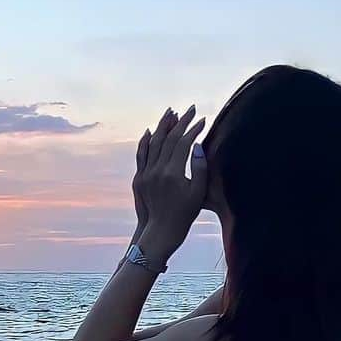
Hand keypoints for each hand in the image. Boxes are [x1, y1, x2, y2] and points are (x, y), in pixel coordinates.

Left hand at [133, 105, 206, 259]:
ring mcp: (145, 174)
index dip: (193, 130)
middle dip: (180, 122)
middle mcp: (156, 171)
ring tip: (171, 113)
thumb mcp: (198, 192)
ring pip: (152, 143)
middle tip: (189, 109)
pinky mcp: (138, 178)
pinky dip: (145, 141)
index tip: (202, 119)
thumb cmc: (185, 213)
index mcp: (172, 174)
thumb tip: (198, 145)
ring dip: (162, 126)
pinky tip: (149, 130)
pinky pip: (141, 154)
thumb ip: (200, 168)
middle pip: (168, 139)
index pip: (182, 143)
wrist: (161, 231)